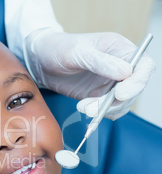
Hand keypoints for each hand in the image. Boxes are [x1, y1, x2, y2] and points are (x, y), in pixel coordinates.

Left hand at [24, 29, 154, 119]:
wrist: (41, 61)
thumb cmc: (58, 48)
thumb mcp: (77, 52)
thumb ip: (100, 62)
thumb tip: (126, 72)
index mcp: (119, 49)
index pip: (143, 66)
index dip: (137, 82)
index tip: (120, 94)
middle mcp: (119, 66)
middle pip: (134, 89)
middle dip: (115, 101)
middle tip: (93, 107)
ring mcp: (110, 83)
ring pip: (121, 103)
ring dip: (104, 110)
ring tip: (83, 107)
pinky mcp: (99, 95)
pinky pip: (108, 110)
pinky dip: (99, 114)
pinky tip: (83, 108)